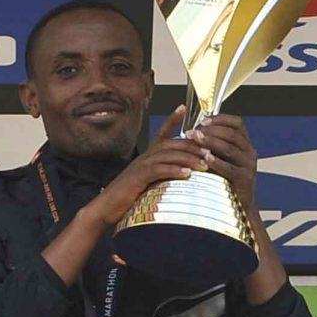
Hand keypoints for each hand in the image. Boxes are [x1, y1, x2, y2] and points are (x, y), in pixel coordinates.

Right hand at [90, 106, 205, 223]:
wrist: (106, 208)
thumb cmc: (127, 199)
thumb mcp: (147, 184)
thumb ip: (161, 177)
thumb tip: (180, 177)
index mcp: (146, 157)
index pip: (161, 133)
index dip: (171, 119)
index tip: (183, 108)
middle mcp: (144, 157)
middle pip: (171, 143)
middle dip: (192, 146)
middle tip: (210, 150)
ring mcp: (140, 166)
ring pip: (167, 155)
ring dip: (188, 158)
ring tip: (204, 163)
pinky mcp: (137, 178)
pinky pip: (158, 170)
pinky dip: (173, 171)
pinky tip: (187, 174)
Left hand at [191, 113, 259, 208]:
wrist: (238, 207)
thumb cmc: (224, 182)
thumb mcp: (220, 160)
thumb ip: (212, 147)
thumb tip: (192, 133)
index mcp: (245, 144)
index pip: (237, 123)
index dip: (220, 119)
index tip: (203, 120)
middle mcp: (249, 152)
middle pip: (232, 134)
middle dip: (211, 131)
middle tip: (193, 132)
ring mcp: (249, 165)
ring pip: (230, 148)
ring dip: (211, 142)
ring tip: (195, 139)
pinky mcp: (245, 179)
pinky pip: (230, 168)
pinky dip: (217, 162)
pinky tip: (205, 158)